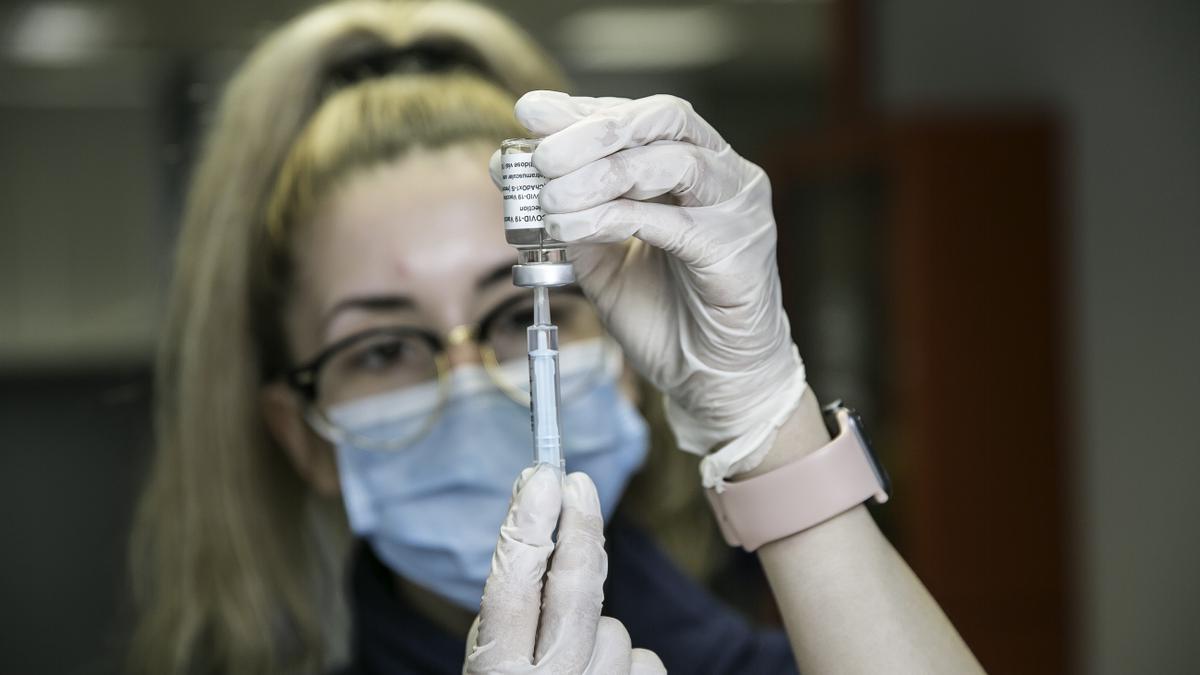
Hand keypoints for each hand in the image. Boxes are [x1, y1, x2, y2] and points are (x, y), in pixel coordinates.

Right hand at [464, 466, 665, 673]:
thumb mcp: (491, 665)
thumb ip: (509, 617)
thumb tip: (536, 534)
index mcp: (497, 674)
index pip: (513, 583)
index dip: (529, 523)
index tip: (542, 477)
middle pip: (575, 589)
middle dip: (581, 527)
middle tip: (580, 484)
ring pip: (612, 628)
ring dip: (597, 632)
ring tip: (578, 665)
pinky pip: (642, 659)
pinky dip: (626, 662)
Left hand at [511, 91, 806, 486]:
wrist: (711, 381)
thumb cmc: (667, 319)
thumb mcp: (602, 259)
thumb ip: (569, 213)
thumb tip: (511, 171)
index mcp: (696, 168)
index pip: (640, 116)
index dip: (584, 109)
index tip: (530, 112)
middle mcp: (725, 176)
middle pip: (662, 120)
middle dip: (592, 130)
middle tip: (541, 156)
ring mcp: (738, 210)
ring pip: (671, 161)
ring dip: (599, 175)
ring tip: (551, 200)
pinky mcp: (736, 252)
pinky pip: (670, 222)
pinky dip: (612, 218)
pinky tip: (571, 230)